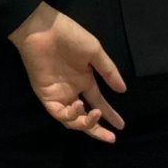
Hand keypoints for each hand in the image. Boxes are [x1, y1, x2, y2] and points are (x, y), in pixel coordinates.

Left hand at [8, 0, 126, 141]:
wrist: (44, 29)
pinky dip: (69, 115)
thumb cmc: (70, 37)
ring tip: (94, 114)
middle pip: (85, 117)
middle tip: (111, 138)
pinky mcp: (45, 95)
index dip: (110, 115)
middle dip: (98, 129)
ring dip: (85, 122)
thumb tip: (123, 90)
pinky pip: (58, 113)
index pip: (98, 103)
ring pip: (71, 120)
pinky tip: (78, 106)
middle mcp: (72, 91)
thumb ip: (108, 72)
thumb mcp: (95, 52)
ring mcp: (59, 94)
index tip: (121, 126)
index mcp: (84, 80)